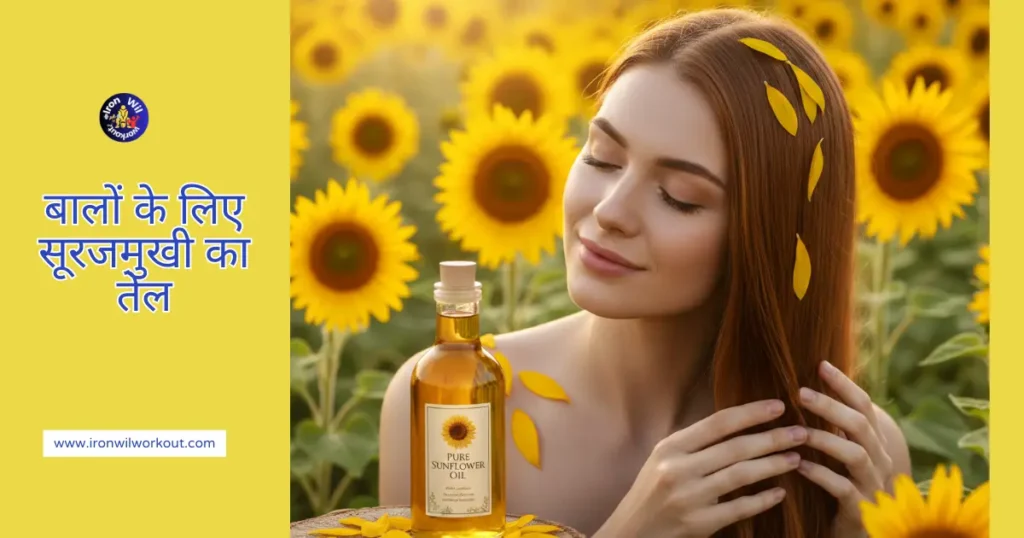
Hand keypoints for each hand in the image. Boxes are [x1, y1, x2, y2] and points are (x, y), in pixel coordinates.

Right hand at [594, 400, 807, 537]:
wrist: (631, 532)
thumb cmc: (652, 491)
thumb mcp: (663, 458)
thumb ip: (695, 443)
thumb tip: (739, 421)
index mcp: (670, 447)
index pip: (718, 423)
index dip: (751, 413)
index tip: (779, 406)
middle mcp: (678, 469)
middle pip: (735, 448)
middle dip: (773, 438)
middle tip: (801, 432)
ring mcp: (689, 498)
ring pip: (741, 476)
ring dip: (773, 465)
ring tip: (796, 458)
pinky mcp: (699, 525)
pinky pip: (739, 509)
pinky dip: (762, 500)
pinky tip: (780, 493)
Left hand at [797, 361, 893, 537]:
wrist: (859, 533)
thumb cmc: (844, 488)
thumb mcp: (842, 455)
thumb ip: (834, 429)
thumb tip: (806, 389)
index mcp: (874, 444)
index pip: (865, 406)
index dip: (845, 385)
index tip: (821, 364)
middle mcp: (879, 461)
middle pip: (861, 425)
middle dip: (831, 407)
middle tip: (801, 392)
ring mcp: (873, 486)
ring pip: (855, 455)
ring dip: (825, 439)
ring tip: (797, 430)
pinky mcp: (861, 510)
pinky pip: (843, 488)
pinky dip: (820, 474)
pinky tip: (798, 465)